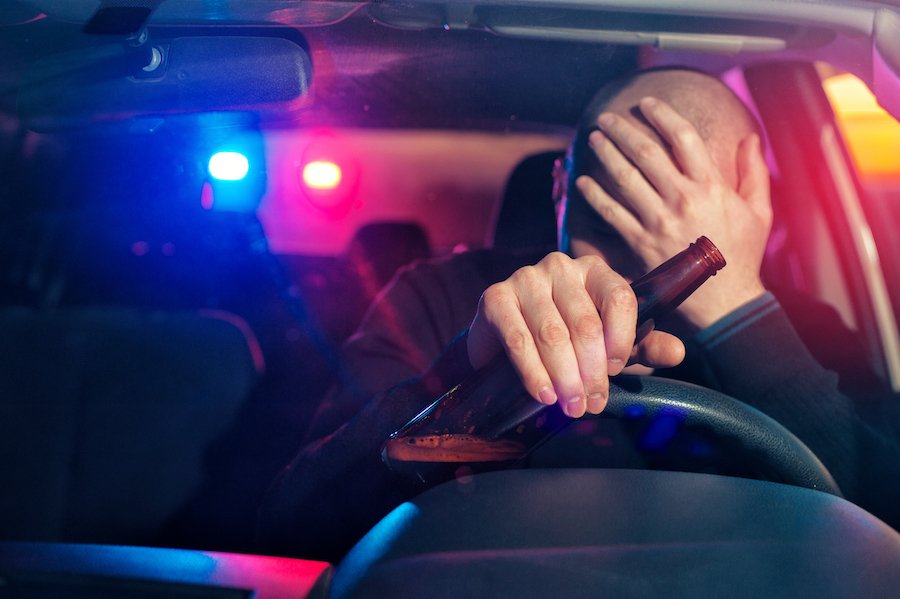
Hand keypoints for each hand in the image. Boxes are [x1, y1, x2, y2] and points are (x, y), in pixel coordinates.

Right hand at [467, 252, 684, 417]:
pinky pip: (518, 339)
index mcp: (595, 272)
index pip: (618, 296)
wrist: (506, 345)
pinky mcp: (495, 297)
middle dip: (591, 372)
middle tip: (591, 404)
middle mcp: (561, 267)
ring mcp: (526, 279)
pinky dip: (533, 372)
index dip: (621, 338)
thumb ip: (644, 346)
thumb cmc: (566, 342)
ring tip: (570, 406)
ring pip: (552, 334)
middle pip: (585, 323)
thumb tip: (678, 353)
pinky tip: (543, 394)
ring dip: (564, 377)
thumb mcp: (610, 346)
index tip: (616, 371)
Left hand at [575, 96, 771, 328]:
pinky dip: (595, 196)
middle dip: (623, 130)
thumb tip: (751, 137)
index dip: (662, 115)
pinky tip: (583, 182)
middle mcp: (683, 200)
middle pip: (646, 153)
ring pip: (625, 179)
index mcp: (711, 187)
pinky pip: (612, 214)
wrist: (724, 301)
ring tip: (593, 139)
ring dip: (606, 155)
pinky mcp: (641, 244)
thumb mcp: (759, 211)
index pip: (683, 138)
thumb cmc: (742, 254)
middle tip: (607, 117)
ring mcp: (659, 222)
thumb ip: (753, 172)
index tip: (646, 103)